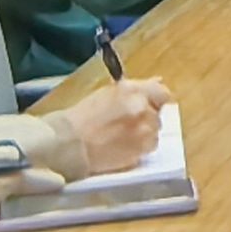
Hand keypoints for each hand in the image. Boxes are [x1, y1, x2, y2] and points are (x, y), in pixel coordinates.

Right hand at [34, 78, 168, 179]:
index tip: (148, 105)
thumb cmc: (81, 117)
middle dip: (146, 117)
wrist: (70, 144)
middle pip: (157, 113)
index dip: (155, 100)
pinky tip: (122, 146)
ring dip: (143, 132)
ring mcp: (144, 130)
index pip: (161, 92)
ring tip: (122, 136)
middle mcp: (142, 108)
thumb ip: (134, 89)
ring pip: (154, 131)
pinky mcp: (142, 150)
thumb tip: (157, 81)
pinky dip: (140, 147)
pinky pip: (150, 146)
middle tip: (127, 123)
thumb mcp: (107, 94)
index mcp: (132, 90)